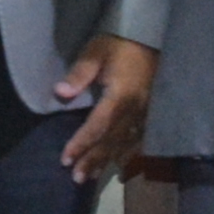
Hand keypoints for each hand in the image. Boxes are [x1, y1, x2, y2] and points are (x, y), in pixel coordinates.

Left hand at [56, 33, 157, 182]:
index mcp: (121, 96)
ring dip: (107, 160)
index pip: (98, 126)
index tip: (65, 159)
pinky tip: (120, 165)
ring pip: (126, 143)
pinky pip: (140, 139)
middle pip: (112, 140)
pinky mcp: (153, 113)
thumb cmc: (121, 43)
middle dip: (93, 159)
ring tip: (91, 176)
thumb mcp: (96, 51)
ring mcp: (147, 113)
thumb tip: (60, 93)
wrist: (153, 36)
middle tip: (77, 178)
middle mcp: (136, 109)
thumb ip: (79, 73)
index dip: (81, 144)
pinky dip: (128, 154)